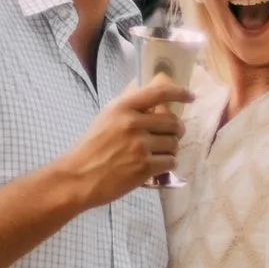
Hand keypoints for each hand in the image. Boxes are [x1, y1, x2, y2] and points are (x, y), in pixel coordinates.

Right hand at [55, 80, 182, 207]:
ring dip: (170, 149)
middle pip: (173, 122)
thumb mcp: (106, 116)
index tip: (190, 96)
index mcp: (123, 107)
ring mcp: (140, 146)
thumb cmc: (91, 147)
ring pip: (174, 143)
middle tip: (171, 135)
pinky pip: (171, 161)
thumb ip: (129, 104)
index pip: (159, 92)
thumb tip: (152, 91)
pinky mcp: (144, 167)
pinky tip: (154, 165)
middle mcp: (133, 123)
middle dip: (177, 130)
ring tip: (157, 153)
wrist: (79, 177)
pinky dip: (166, 164)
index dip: (179, 92)